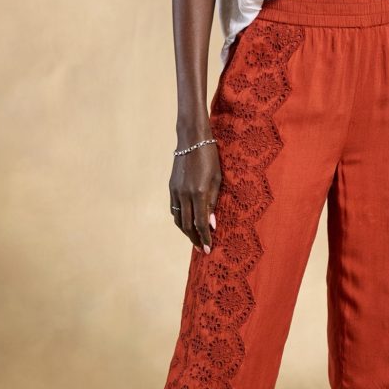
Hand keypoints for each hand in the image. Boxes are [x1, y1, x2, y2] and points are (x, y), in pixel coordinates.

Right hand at [168, 139, 221, 253]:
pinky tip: (187, 224)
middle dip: (195, 240)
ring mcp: (175, 191)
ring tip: (195, 239)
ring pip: (178, 219)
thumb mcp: (217, 180)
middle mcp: (184, 194)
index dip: (205, 238)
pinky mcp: (171, 187)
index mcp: (198, 192)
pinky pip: (174, 209)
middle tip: (202, 249)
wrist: (191, 139)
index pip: (200, 223)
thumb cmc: (210, 158)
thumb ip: (213, 203)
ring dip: (186, 232)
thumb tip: (211, 225)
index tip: (208, 250)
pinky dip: (180, 220)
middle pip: (187, 225)